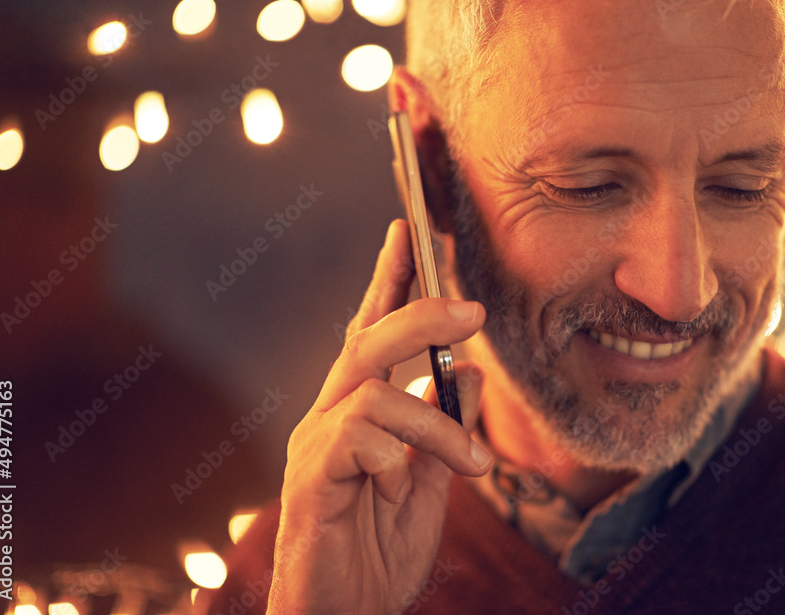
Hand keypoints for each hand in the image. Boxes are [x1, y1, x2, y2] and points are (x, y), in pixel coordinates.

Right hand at [266, 219, 490, 614]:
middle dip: (419, 314)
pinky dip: (394, 455)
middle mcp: (330, 419)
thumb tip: (474, 375)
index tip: (407, 230)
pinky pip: (356, 440)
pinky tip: (398, 483)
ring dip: (434, 423)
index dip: (388, 280)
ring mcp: (316, 448)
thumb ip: (447, 429)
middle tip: (474, 310)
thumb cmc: (378, 553)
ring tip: (470, 464)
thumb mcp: (432, 484)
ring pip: (374, 392)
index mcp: (358, 414)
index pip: (370, 334)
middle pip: (367, 343)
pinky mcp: (310, 481)